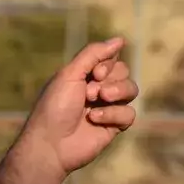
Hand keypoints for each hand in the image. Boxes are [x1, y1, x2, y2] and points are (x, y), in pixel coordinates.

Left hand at [18, 37, 138, 177]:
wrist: (51, 144)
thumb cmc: (54, 108)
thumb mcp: (69, 74)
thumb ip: (93, 54)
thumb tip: (120, 39)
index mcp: (85, 76)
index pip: (111, 58)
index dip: (108, 64)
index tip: (95, 74)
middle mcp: (97, 90)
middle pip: (124, 71)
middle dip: (111, 79)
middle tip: (90, 93)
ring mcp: (107, 108)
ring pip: (131, 90)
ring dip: (117, 92)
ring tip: (98, 101)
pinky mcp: (113, 126)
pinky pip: (130, 114)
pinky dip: (114, 114)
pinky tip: (95, 120)